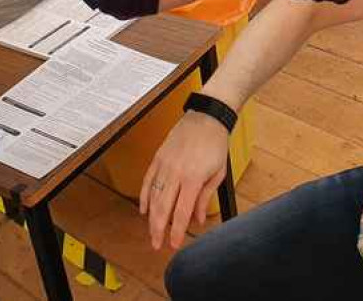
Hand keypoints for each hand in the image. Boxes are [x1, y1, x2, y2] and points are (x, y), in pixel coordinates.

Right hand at [139, 111, 229, 250]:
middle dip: (159, 229)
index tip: (174, 244)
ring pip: (153, 196)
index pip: (182, 211)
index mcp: (193, 178)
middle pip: (163, 207)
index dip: (177, 231)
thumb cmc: (215, 144)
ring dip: (151, 217)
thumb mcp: (218, 172)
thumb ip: (206, 197)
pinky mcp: (158, 157)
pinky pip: (148, 181)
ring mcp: (165, 164)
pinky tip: (144, 209)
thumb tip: (198, 219)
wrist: (207, 118)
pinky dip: (144, 197)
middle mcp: (176, 172)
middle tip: (157, 245)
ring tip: (152, 231)